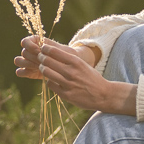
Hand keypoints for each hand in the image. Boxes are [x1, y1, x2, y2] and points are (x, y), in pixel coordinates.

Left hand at [16, 37, 135, 114]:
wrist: (103, 94)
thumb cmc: (91, 77)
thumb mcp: (82, 64)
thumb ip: (69, 59)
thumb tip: (51, 52)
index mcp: (76, 62)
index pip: (54, 51)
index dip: (45, 49)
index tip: (43, 49)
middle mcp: (71, 72)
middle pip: (47, 61)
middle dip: (41, 58)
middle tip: (40, 57)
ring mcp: (68, 84)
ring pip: (46, 72)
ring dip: (43, 69)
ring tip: (43, 67)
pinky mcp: (66, 95)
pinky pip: (50, 84)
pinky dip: (49, 81)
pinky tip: (51, 79)